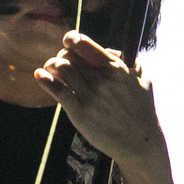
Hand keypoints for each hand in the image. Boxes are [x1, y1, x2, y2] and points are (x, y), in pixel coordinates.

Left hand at [33, 31, 170, 178]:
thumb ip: (128, 62)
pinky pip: (59, 91)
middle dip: (61, 55)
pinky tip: (39, 75)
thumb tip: (107, 50)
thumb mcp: (143, 80)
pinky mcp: (80, 113)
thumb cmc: (141, 111)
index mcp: (116, 68)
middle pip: (69, 56)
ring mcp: (90, 96)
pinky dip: (45, 80)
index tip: (68, 42)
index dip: (71, 39)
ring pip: (62, 70)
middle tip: (61, 62)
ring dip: (52, 66)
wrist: (140, 143)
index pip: (85, 44)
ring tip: (51, 69)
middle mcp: (102, 80)